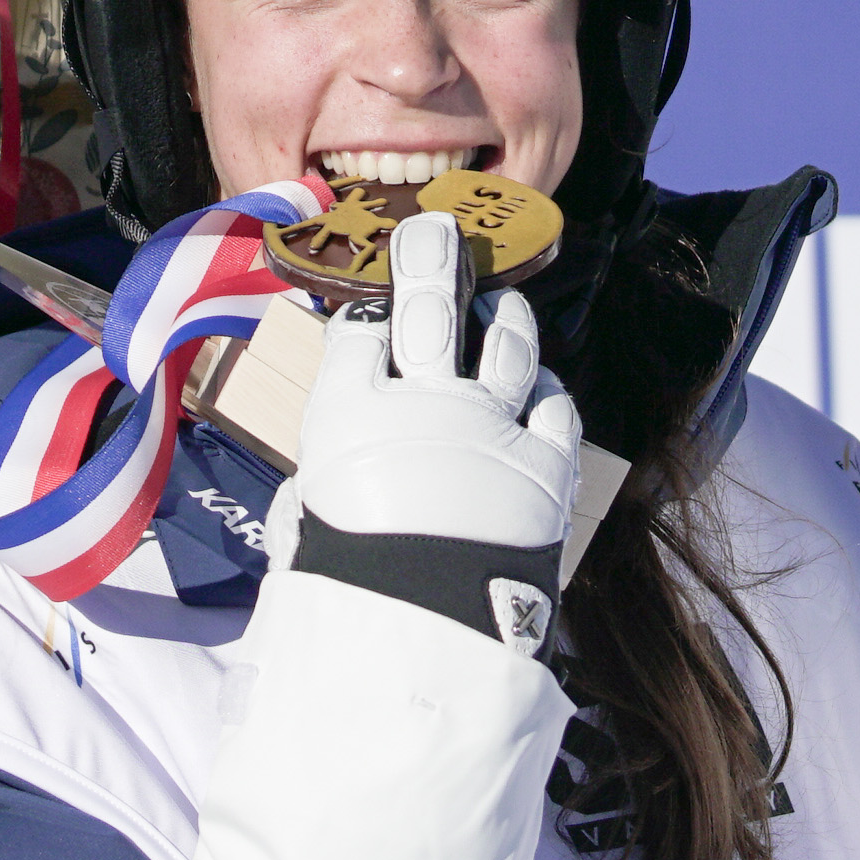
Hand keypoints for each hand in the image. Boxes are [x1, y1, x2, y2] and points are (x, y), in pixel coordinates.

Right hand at [291, 208, 583, 559]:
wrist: (423, 626)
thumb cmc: (347, 585)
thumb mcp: (304, 532)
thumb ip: (312, 500)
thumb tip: (315, 500)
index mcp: (352, 412)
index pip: (357, 338)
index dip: (364, 326)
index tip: (367, 324)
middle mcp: (425, 401)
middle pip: (428, 308)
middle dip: (428, 261)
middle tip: (433, 233)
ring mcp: (493, 424)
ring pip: (507, 342)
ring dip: (504, 316)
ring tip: (499, 304)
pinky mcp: (546, 459)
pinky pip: (555, 403)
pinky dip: (547, 390)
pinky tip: (539, 385)